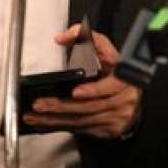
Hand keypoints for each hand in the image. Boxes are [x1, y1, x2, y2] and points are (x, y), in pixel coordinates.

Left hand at [23, 24, 141, 138]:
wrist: (132, 98)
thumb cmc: (115, 72)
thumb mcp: (105, 51)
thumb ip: (86, 38)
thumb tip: (63, 37)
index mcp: (124, 76)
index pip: (112, 84)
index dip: (94, 90)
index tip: (76, 92)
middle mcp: (124, 97)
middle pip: (90, 106)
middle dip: (62, 106)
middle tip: (41, 104)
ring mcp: (119, 116)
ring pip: (84, 120)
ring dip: (57, 119)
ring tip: (36, 115)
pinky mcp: (111, 130)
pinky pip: (83, 129)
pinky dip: (63, 126)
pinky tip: (48, 123)